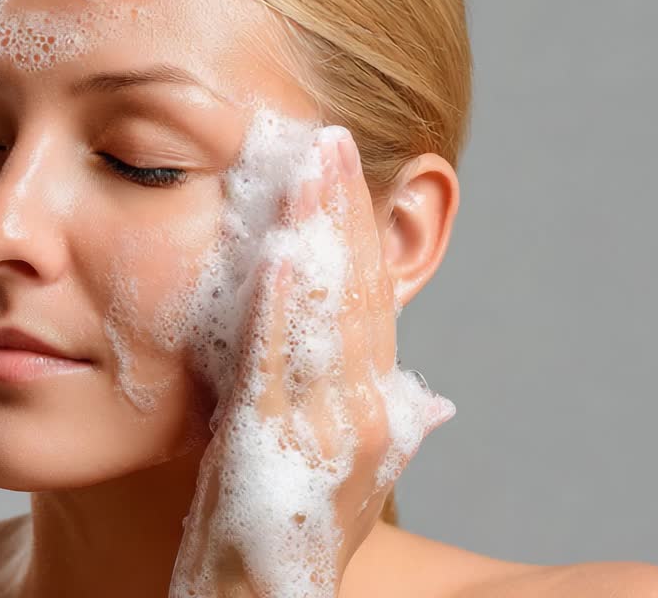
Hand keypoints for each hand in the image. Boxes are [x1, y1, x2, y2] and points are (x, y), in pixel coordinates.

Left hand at [170, 126, 454, 596]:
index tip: (337, 161)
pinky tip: (280, 252)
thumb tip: (391, 372)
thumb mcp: (317, 457)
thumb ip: (344, 404)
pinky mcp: (275, 453)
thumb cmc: (266, 525)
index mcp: (372, 408)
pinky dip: (283, 308)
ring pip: (328, 316)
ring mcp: (327, 436)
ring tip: (310, 162)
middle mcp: (365, 417)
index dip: (357, 226)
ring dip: (320, 235)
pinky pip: (279, 367)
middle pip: (358, 292)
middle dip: (343, 210)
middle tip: (328, 132)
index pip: (369, 297)